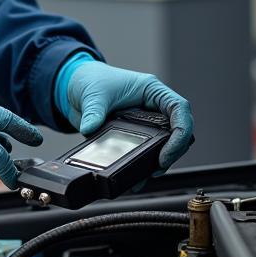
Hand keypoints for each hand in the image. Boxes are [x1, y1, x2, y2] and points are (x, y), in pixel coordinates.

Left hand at [58, 58, 193, 168]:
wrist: (74, 86)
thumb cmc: (91, 79)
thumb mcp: (93, 94)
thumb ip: (93, 112)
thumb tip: (89, 129)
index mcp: (151, 90)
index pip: (179, 108)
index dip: (181, 131)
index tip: (167, 152)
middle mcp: (152, 107)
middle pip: (177, 131)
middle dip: (173, 152)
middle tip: (158, 167)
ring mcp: (145, 123)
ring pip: (164, 145)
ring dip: (159, 162)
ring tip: (146, 176)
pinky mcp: (134, 136)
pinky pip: (145, 153)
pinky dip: (143, 166)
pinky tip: (135, 177)